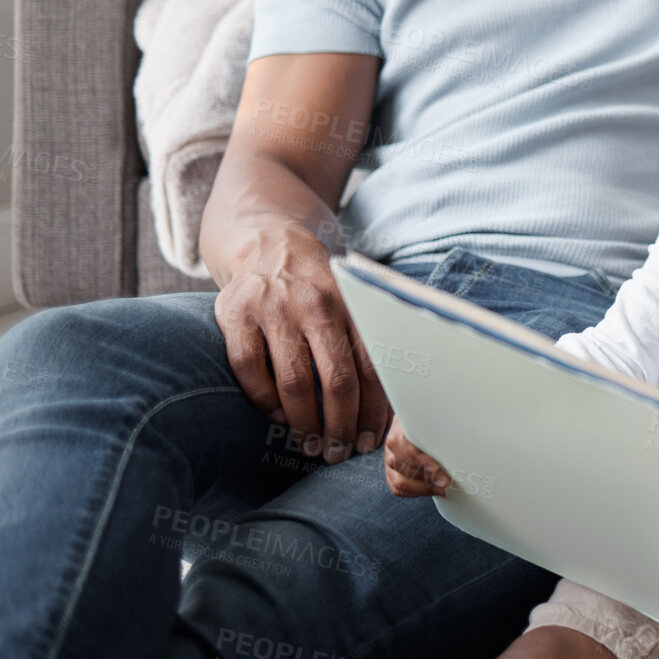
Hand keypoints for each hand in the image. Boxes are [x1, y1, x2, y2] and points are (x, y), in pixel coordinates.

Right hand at [213, 224, 388, 463]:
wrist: (269, 242)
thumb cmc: (318, 288)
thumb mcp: (348, 303)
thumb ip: (363, 343)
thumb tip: (388, 408)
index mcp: (350, 303)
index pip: (370, 366)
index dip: (373, 410)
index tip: (371, 441)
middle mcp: (314, 303)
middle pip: (335, 378)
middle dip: (341, 425)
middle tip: (339, 453)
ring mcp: (272, 308)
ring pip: (293, 380)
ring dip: (304, 422)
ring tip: (310, 445)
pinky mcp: (234, 314)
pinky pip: (250, 370)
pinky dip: (264, 401)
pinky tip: (277, 417)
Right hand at [384, 419, 450, 496]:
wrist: (409, 415)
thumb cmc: (424, 418)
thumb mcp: (429, 415)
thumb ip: (438, 423)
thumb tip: (459, 430)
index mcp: (400, 429)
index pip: (407, 449)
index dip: (422, 461)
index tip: (437, 468)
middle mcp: (392, 445)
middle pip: (404, 468)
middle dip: (427, 479)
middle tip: (445, 482)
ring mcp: (389, 460)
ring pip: (399, 482)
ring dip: (423, 489)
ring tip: (440, 489)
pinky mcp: (390, 472)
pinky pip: (397, 489)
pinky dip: (414, 493)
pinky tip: (429, 491)